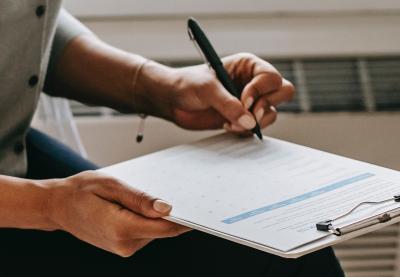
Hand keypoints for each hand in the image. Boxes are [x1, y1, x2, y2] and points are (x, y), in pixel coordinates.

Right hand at [44, 171, 188, 256]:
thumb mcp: (111, 185)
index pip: (165, 228)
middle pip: (162, 230)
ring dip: (159, 215)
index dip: (185, 219)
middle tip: (184, 192)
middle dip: (174, 214)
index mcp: (121, 228)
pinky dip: (149, 219)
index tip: (201, 209)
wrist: (57, 206)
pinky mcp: (123, 245)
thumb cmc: (80, 191)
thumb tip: (167, 208)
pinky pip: (144, 232)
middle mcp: (124, 244)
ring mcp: (123, 248)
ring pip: (154, 231)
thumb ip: (140, 199)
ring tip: (152, 194)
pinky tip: (141, 205)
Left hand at [167, 53, 294, 133]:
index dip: (260, 91)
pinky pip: (257, 127)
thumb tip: (250, 122)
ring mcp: (250, 102)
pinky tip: (227, 126)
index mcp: (247, 66)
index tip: (243, 101)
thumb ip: (228, 104)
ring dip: (255, 122)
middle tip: (249, 115)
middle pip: (283, 92)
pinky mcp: (243, 118)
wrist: (172, 101)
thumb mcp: (206, 89)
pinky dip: (246, 131)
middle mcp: (253, 82)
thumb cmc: (187, 85)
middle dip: (267, 106)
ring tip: (230, 123)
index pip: (271, 77)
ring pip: (272, 113)